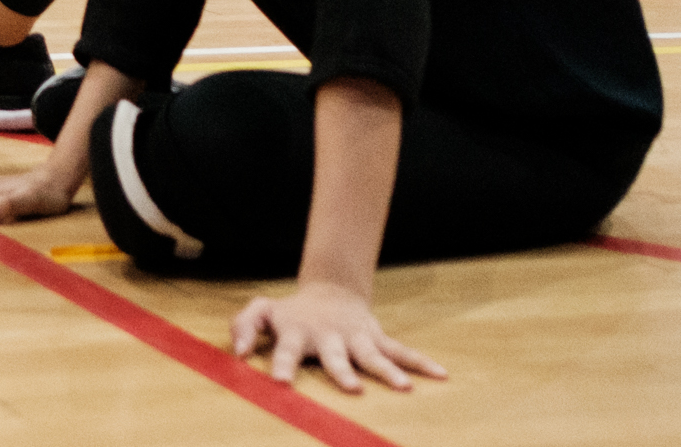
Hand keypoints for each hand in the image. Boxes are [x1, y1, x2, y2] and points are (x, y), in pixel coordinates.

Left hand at [232, 282, 445, 393]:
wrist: (330, 292)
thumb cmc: (291, 312)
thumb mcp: (261, 312)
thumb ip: (244, 327)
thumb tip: (240, 352)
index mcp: (298, 333)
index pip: (287, 350)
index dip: (284, 364)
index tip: (282, 382)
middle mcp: (329, 337)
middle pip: (336, 356)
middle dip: (343, 372)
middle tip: (352, 389)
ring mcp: (356, 337)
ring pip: (373, 355)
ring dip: (387, 371)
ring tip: (403, 388)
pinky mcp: (377, 337)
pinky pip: (401, 351)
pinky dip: (421, 362)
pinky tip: (440, 375)